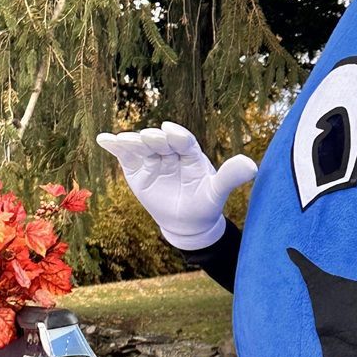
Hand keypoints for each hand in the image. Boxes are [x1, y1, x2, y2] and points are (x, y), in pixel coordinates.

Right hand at [96, 121, 256, 249]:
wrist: (186, 223)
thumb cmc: (204, 204)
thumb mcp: (217, 192)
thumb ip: (231, 177)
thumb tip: (253, 166)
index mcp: (190, 152)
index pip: (184, 140)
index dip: (178, 136)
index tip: (172, 132)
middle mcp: (170, 150)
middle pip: (160, 141)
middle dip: (154, 139)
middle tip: (149, 138)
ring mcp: (152, 158)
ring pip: (141, 146)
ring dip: (132, 141)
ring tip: (123, 141)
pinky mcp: (136, 167)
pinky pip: (125, 155)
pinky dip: (114, 146)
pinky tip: (103, 139)